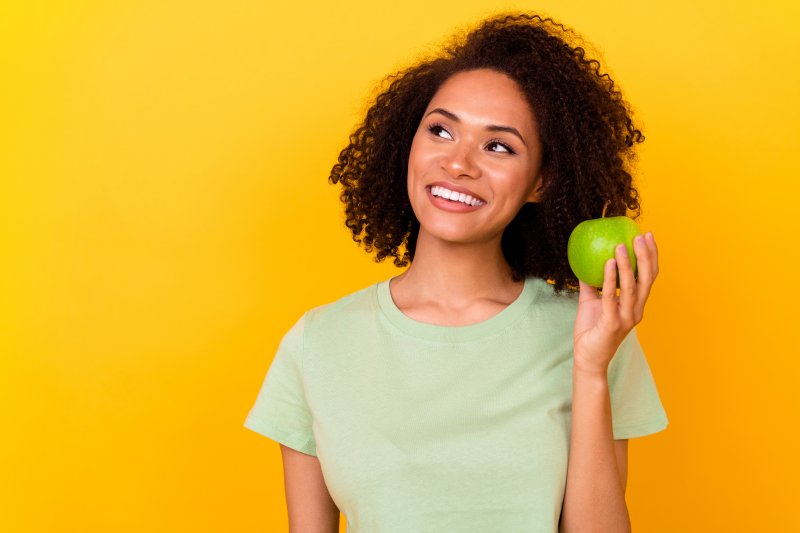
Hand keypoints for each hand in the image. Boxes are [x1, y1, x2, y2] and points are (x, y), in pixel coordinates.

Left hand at [572, 231, 658, 375]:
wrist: (587, 359)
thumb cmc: (591, 331)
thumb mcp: (590, 302)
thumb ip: (591, 284)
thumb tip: (584, 261)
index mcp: (635, 305)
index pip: (649, 277)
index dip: (651, 256)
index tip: (647, 236)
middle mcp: (636, 310)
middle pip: (647, 279)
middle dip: (646, 256)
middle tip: (641, 237)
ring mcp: (626, 318)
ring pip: (632, 287)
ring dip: (628, 265)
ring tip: (621, 246)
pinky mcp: (613, 323)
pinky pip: (612, 297)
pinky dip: (611, 279)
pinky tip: (609, 263)